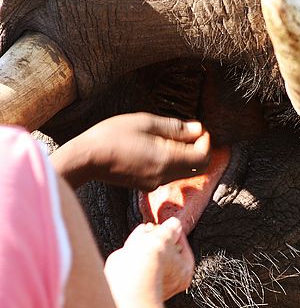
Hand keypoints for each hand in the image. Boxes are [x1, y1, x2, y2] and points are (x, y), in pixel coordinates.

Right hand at [51, 113, 210, 189]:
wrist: (85, 159)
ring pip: (184, 171)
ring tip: (170, 135)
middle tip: (190, 131)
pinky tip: (157, 145)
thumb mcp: (145, 123)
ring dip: (186, 154)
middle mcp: (164, 176)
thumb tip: (197, 128)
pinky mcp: (145, 184)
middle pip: (198, 168)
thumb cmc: (111, 135)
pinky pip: (169, 174)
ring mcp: (154, 183)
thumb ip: (174, 127)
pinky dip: (173, 160)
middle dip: (200, 149)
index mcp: (166, 160)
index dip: (206, 141)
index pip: (203, 157)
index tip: (198, 127)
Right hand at [104, 217, 194, 307]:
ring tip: (146, 229)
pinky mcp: (136, 277)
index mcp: (184, 271)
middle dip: (160, 236)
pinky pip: (139, 258)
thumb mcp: (166, 235)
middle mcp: (170, 279)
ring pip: (152, 255)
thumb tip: (175, 223)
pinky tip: (137, 237)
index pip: (183, 247)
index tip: (170, 225)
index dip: (176, 233)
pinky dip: (138, 247)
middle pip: (167, 251)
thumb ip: (172, 227)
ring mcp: (152, 279)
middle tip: (157, 227)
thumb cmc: (153, 260)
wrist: (128, 276)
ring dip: (148, 240)